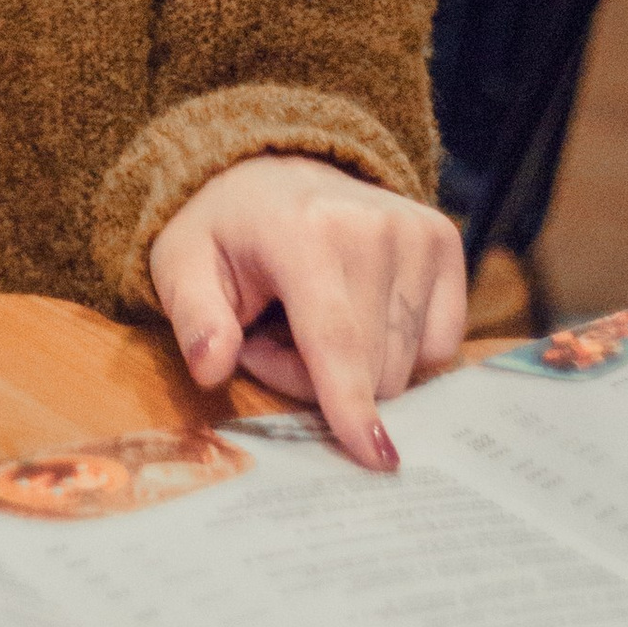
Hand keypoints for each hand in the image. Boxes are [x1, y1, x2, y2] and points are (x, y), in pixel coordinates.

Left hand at [148, 154, 467, 471]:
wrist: (276, 168)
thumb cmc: (225, 228)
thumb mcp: (181, 264)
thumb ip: (194, 316)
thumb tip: (210, 368)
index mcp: (304, 231)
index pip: (336, 338)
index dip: (351, 403)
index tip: (375, 458)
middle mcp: (374, 227)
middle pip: (370, 365)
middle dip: (317, 381)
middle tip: (270, 342)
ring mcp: (418, 232)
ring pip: (405, 363)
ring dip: (354, 368)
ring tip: (307, 323)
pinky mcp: (445, 242)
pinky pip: (437, 344)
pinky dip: (397, 350)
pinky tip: (358, 316)